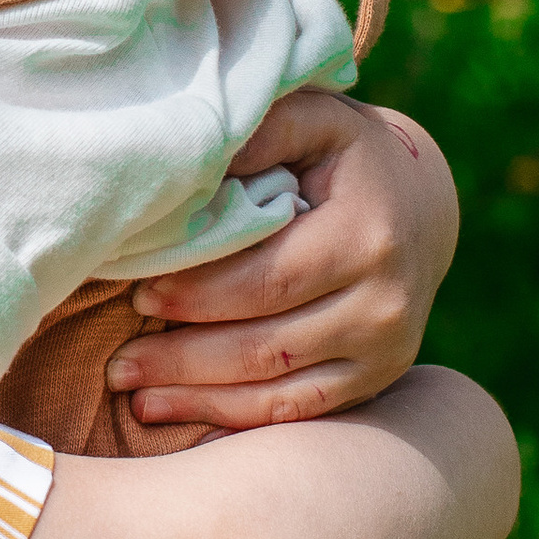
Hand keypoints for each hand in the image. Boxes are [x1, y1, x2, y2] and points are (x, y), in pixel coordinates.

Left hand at [103, 92, 458, 431]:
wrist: (420, 207)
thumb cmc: (343, 156)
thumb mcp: (314, 121)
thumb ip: (262, 132)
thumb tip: (191, 160)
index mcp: (366, 235)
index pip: (268, 279)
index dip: (199, 294)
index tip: (139, 295)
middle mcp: (384, 303)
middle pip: (267, 344)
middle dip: (185, 356)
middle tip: (118, 362)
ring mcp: (385, 351)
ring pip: (278, 390)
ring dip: (199, 396)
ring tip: (133, 392)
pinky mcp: (377, 380)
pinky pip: (297, 412)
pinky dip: (234, 418)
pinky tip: (178, 414)